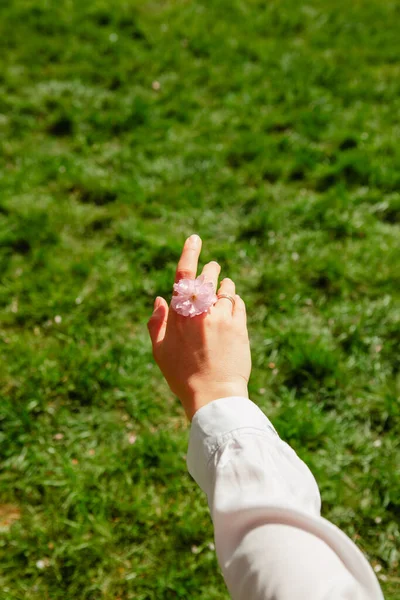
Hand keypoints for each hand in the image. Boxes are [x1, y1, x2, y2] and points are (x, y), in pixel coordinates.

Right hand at [147, 234, 251, 419]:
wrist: (214, 395)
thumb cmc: (182, 376)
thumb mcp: (160, 351)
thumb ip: (156, 322)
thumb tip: (160, 298)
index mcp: (180, 314)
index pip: (184, 273)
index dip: (189, 252)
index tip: (195, 238)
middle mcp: (202, 310)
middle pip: (208, 276)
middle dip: (210, 269)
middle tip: (212, 269)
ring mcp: (223, 317)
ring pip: (226, 288)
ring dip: (223, 287)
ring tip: (221, 295)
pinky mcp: (240, 326)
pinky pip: (238, 302)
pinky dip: (233, 301)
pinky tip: (230, 309)